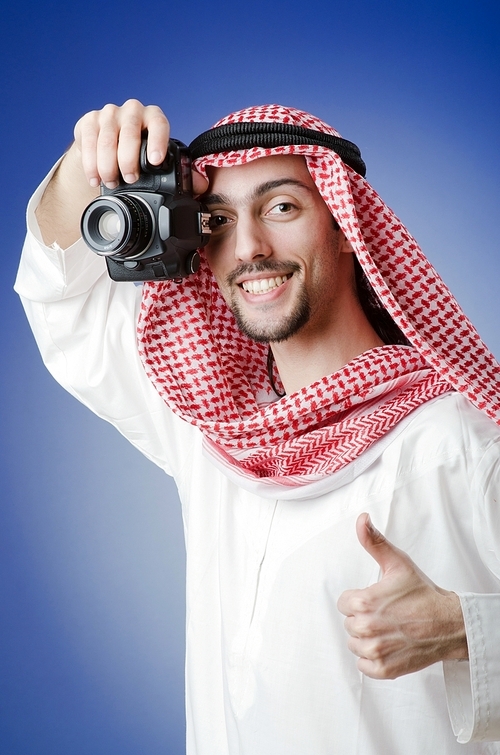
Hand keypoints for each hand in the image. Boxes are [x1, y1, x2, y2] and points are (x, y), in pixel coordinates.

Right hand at [74, 99, 207, 193]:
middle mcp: (132, 111)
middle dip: (128, 159)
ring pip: (107, 138)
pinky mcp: (89, 121)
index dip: (157, 141)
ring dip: (108, 164)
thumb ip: (180, 172)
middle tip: (129, 179)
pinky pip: (88, 141)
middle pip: (129, 131)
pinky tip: (95, 177)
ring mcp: (109, 114)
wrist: (108, 152)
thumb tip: (201, 184)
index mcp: (154, 119)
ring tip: (111, 182)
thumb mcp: (159, 163)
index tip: (155, 161)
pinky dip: (91, 162)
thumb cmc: (139, 157)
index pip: (158, 123)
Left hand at [337, 513, 467, 678]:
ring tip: (389, 629)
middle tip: (386, 614)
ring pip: (354, 645)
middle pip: (349, 624)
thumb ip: (373, 541)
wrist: (449, 623)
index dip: (359, 600)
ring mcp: (375, 651)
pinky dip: (373, 659)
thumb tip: (361, 520)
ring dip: (367, 639)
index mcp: (364, 602)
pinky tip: (389, 646)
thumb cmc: (423, 593)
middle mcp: (367, 628)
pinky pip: (363, 666)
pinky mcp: (384, 669)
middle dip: (364, 618)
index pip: (343, 603)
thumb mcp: (397, 563)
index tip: (376, 600)